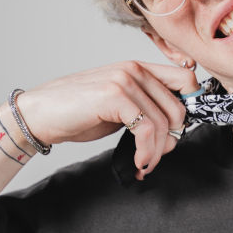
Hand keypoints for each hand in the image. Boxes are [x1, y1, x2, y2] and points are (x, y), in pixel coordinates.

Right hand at [15, 61, 200, 179]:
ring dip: (158, 152)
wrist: (41, 115)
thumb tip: (175, 127)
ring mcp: (124, 80)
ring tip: (145, 164)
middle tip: (156, 156)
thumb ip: (145, 106)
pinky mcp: (115, 96)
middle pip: (178, 108)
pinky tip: (139, 162)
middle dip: (172, 140)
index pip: (186, 80)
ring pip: (164, 122)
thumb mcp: (119, 106)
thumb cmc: (78, 113)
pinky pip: (147, 129)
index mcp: (138, 68)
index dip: (191, 108)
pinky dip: (147, 152)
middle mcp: (134, 69)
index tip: (178, 133)